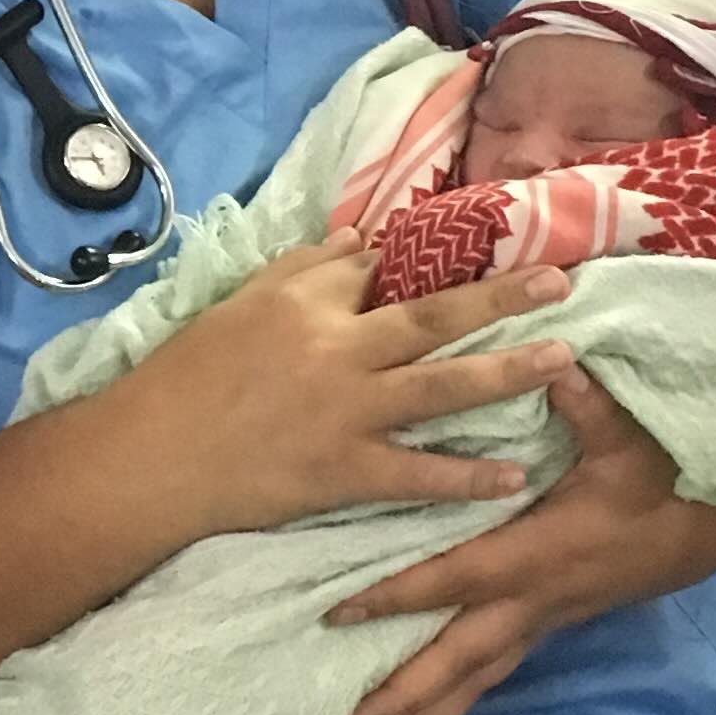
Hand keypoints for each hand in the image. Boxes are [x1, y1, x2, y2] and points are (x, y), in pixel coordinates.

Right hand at [137, 240, 581, 543]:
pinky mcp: (345, 470)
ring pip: (442, 386)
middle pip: (434, 316)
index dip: (430, 262)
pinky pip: (418, 473)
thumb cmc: (185, 377)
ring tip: (563, 358)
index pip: (379, 269)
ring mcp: (347, 412)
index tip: (483, 250)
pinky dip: (466, 477)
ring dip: (507, 372)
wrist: (152, 457)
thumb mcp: (237, 305)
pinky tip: (513, 478)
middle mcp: (337, 348)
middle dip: (502, 298)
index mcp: (306, 301)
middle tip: (562, 282)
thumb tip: (360, 236)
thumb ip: (302, 268)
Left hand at [331, 366, 715, 714]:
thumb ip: (590, 405)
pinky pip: (492, 671)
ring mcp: (542, 620)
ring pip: (476, 680)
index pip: (458, 578)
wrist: (712, 526)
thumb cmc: (668, 478)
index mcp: (542, 554)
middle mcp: (536, 600)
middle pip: (460, 661)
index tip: (339, 612)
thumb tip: (556, 362)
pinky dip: (453, 700)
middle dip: (404, 697)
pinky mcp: (548, 625)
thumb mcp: (633, 437)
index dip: (400, 595)